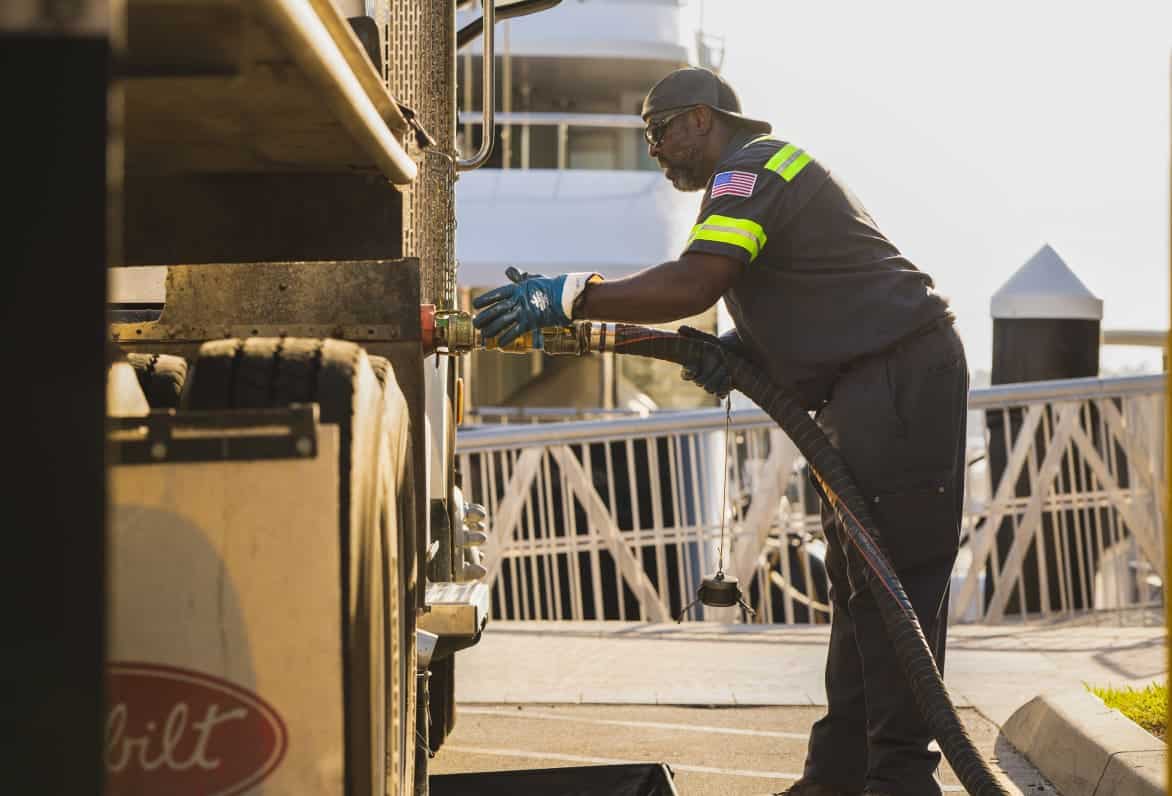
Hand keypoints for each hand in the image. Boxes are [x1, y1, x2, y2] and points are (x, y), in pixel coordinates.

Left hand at [472, 267, 598, 345]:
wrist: (563, 296)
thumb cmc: (548, 287)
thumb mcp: (532, 280)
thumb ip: (519, 277)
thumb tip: (509, 270)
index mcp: (516, 289)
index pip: (496, 294)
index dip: (485, 299)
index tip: (475, 304)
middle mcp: (517, 300)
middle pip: (496, 310)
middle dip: (484, 317)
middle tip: (476, 324)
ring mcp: (523, 311)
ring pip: (503, 322)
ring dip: (492, 329)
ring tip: (484, 334)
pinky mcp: (531, 322)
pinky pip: (515, 331)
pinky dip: (507, 337)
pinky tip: (500, 343)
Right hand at [677, 326, 745, 398]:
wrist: (747, 350)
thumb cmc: (726, 344)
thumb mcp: (711, 340)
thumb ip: (695, 334)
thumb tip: (679, 328)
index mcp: (697, 365)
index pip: (686, 374)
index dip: (688, 373)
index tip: (693, 369)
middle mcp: (704, 375)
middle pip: (699, 382)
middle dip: (706, 375)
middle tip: (718, 365)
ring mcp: (715, 382)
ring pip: (709, 388)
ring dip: (716, 380)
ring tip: (724, 371)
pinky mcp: (725, 387)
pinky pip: (720, 394)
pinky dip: (723, 388)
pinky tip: (729, 377)